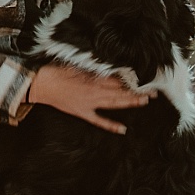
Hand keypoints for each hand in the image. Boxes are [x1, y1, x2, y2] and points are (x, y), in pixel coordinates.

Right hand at [27, 64, 148, 133]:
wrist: (41, 84)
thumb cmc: (56, 72)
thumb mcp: (76, 64)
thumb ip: (94, 67)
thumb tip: (109, 67)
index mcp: (93, 78)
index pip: (117, 79)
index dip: (132, 79)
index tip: (144, 78)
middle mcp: (95, 92)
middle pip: (120, 92)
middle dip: (137, 92)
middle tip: (153, 92)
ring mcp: (90, 104)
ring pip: (114, 104)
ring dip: (130, 103)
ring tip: (144, 102)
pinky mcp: (83, 112)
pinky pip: (99, 121)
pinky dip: (111, 125)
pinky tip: (122, 129)